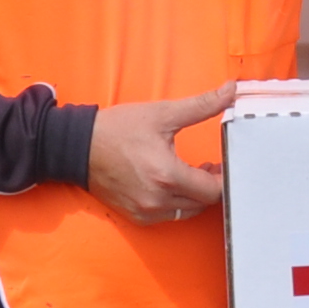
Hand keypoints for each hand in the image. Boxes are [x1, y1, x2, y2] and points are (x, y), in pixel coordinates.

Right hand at [88, 83, 236, 222]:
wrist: (78, 146)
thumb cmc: (117, 129)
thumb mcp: (163, 114)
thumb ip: (202, 105)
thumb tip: (231, 91)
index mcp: (167, 176)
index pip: (213, 190)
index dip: (223, 177)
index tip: (221, 164)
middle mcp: (158, 199)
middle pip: (203, 203)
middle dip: (211, 185)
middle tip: (210, 166)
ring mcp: (146, 211)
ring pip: (187, 211)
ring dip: (195, 195)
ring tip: (192, 173)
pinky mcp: (136, 216)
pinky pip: (168, 216)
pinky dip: (176, 203)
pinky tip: (173, 184)